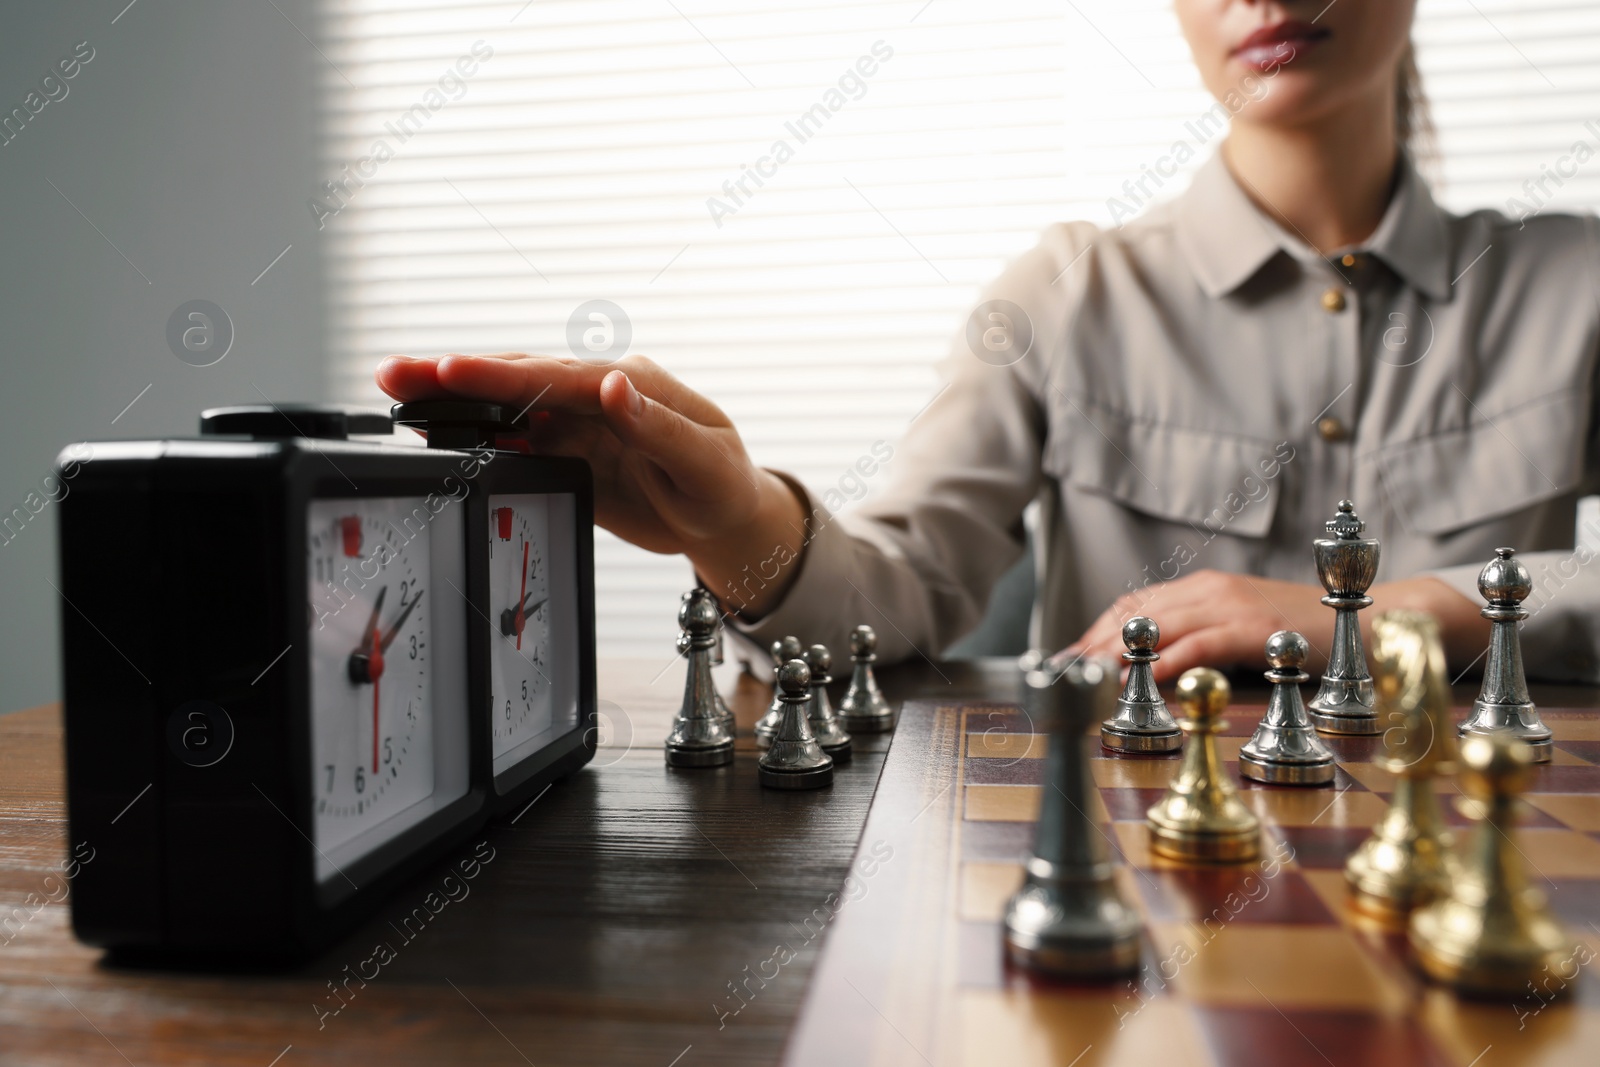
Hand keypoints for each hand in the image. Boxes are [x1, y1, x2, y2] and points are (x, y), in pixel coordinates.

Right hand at [377, 353, 806, 615]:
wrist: (725, 521)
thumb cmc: (726, 484)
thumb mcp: (703, 461)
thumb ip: (659, 427)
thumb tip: (616, 386)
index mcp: (633, 383)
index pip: (558, 375)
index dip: (502, 376)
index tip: (452, 371)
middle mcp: (598, 395)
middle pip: (518, 381)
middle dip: (453, 375)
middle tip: (393, 373)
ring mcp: (578, 423)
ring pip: (507, 408)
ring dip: (453, 402)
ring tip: (397, 395)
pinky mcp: (568, 453)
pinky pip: (514, 443)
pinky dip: (475, 437)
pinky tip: (438, 433)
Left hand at [1067, 570, 1486, 682]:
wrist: (1371, 619)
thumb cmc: (1304, 634)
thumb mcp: (1242, 633)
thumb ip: (1200, 641)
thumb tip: (1154, 670)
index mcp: (1203, 589)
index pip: (1133, 605)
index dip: (1094, 632)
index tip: (1065, 660)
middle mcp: (1211, 589)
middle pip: (1136, 614)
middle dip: (1093, 645)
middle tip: (1062, 675)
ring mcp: (1233, 605)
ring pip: (1160, 625)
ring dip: (1119, 653)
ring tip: (1086, 679)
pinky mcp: (1256, 628)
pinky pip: (1202, 642)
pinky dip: (1170, 659)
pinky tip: (1146, 677)